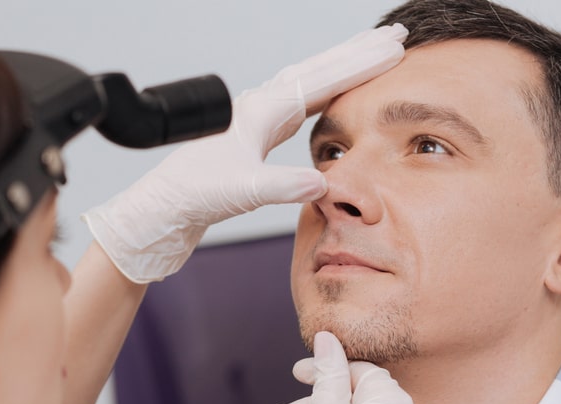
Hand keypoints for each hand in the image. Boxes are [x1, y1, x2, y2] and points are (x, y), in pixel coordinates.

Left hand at [82, 24, 407, 281]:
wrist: (164, 210)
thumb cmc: (195, 196)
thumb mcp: (244, 192)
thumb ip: (283, 186)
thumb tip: (322, 184)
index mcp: (261, 111)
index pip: (322, 78)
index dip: (361, 62)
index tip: (393, 47)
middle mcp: (260, 108)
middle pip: (319, 70)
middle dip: (358, 53)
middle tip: (396, 36)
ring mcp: (256, 120)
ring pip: (310, 82)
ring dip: (343, 69)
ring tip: (372, 57)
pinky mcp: (254, 137)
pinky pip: (299, 104)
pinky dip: (324, 93)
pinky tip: (331, 97)